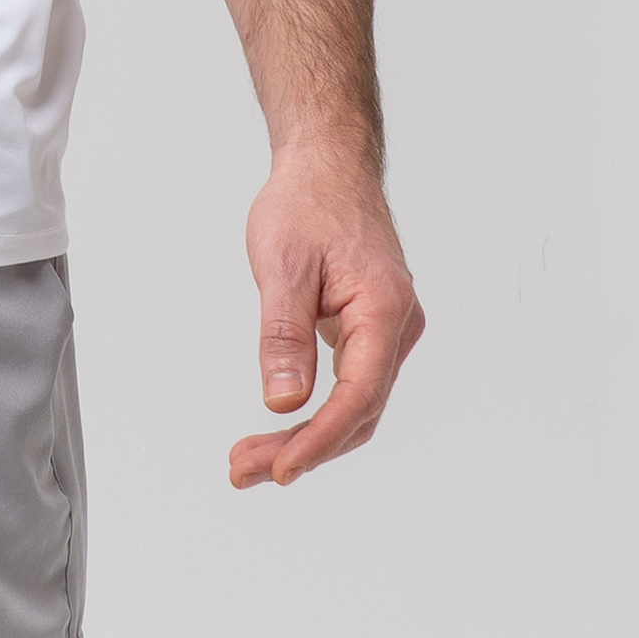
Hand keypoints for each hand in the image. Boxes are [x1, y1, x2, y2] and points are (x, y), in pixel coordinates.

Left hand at [231, 139, 423, 487]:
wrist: (328, 166)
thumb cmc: (307, 203)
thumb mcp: (282, 264)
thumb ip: (284, 335)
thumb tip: (283, 403)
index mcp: (383, 310)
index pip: (357, 395)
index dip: (319, 439)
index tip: (278, 469)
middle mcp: (397, 328)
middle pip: (357, 412)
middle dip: (302, 448)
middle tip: (241, 471)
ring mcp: (387, 333)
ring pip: (354, 406)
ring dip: (306, 438)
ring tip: (248, 459)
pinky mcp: (369, 333)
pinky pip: (349, 388)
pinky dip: (314, 414)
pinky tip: (277, 431)